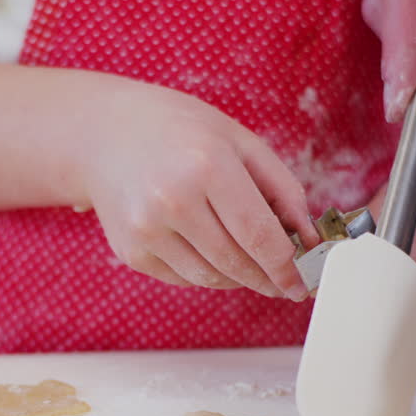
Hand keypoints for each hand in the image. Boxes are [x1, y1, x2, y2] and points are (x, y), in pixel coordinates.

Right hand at [79, 81, 317, 299]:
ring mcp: (146, 230)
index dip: (286, 267)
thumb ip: (282, 190)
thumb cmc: (181, 132)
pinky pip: (184, 279)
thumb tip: (310, 241)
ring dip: (238, 276)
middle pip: (237, 263)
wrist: (105, 134)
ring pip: (211, 278)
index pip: (259, 235)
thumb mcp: (240, 142)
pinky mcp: (131, 252)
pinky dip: (206, 272)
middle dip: (267, 277)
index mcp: (206, 166)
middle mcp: (171, 201)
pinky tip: (205, 245)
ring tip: (245, 256)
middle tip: (284, 280)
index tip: (302, 284)